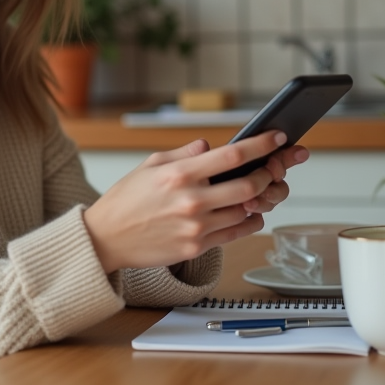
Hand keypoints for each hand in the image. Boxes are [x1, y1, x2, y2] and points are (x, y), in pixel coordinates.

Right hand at [82, 132, 309, 273]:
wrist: (106, 238)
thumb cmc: (126, 199)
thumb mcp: (150, 165)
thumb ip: (183, 153)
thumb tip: (209, 146)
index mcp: (180, 174)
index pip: (232, 155)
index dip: (261, 145)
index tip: (277, 137)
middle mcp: (191, 200)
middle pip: (248, 185)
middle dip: (267, 174)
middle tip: (271, 169)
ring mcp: (195, 227)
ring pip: (245, 211)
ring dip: (258, 200)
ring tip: (257, 191)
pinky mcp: (196, 247)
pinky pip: (235, 233)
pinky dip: (249, 222)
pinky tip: (249, 213)